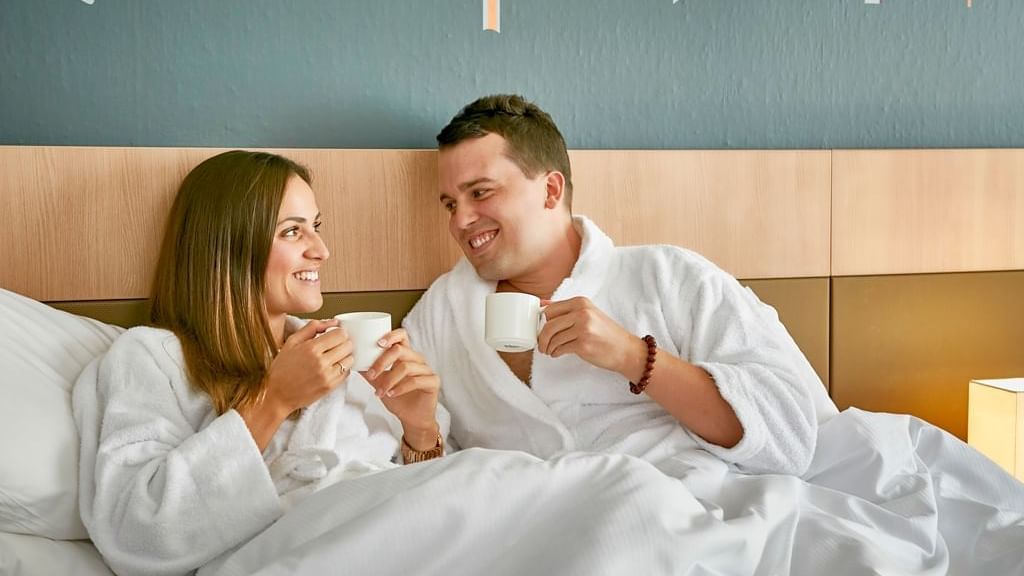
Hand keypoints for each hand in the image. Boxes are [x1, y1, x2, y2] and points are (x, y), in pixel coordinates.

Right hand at [263, 318, 354, 412]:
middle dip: (343, 343)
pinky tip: (332, 367)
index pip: (340, 334)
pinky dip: (343, 368)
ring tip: (334, 357)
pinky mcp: (330, 386)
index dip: (339, 332)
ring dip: (345, 356)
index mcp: (311, 348)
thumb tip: (333, 322)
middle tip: (334, 345)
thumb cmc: (282, 368)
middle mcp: (321, 362)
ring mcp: (327, 375)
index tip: (334, 335)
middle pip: (348, 345)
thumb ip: (312, 327)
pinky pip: (347, 372)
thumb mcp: (291, 342)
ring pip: (350, 359)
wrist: (277, 395)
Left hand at [363, 328, 439, 442]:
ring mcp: (426, 370)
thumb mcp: (380, 384)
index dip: (391, 335)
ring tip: (380, 392)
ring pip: (406, 367)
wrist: (412, 419)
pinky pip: (416, 380)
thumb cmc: (398, 399)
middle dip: (382, 362)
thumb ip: (370, 372)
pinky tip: (391, 394)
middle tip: (371, 375)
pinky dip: (400, 388)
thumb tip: (354, 363)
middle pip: (400, 350)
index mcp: (406, 355)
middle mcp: (417, 360)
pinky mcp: (433, 382)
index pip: (401, 336)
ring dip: (389, 380)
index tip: (377, 343)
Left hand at [538, 297, 647, 379]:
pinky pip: (559, 348)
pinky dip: (555, 353)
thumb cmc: (606, 333)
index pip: (550, 310)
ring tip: (549, 351)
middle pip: (548, 324)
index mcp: (581, 302)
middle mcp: (582, 313)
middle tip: (541, 345)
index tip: (541, 330)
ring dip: (547, 347)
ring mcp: (583, 328)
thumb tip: (541, 305)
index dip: (541, 322)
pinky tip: (557, 353)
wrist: (626, 350)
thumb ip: (566, 310)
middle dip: (541, 337)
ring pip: (553, 338)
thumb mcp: (588, 314)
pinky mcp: (583, 344)